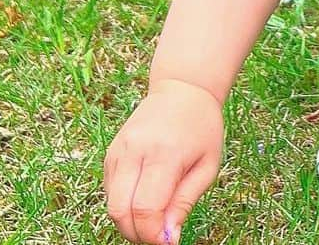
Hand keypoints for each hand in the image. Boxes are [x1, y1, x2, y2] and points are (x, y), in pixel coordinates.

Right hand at [103, 78, 223, 243]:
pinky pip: (110, 191)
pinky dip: (124, 204)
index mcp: (164, 153)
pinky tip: (144, 195)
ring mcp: (118, 151)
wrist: (182, 89)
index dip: (152, 235)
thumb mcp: (208, 165)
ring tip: (155, 213)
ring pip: (111, 205)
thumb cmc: (202, 127)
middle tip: (158, 234)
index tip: (167, 242)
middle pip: (120, 211)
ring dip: (129, 221)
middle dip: (136, 234)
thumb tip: (168, 239)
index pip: (146, 209)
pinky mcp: (110, 153)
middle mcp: (135, 151)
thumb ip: (185, 202)